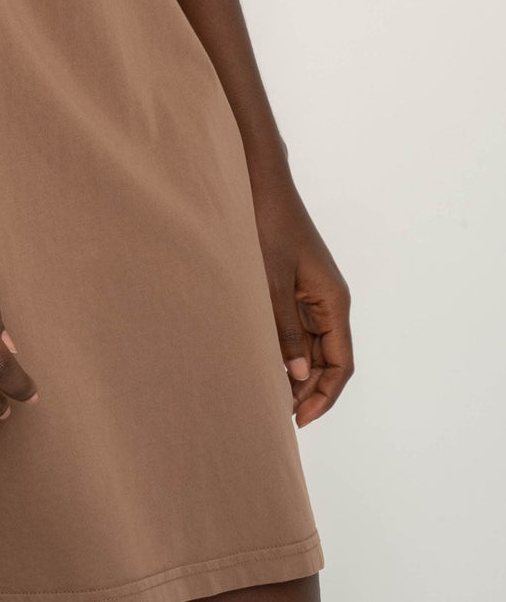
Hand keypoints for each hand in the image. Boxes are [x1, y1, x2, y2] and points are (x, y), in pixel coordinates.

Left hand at [250, 168, 353, 427]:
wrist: (260, 184)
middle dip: (307, 390)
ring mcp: (312, 296)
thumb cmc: (267, 225)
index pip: (341, 363)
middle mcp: (329, 302)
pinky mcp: (295, 288)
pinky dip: (285, 350)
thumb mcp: (271, 281)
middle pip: (327, 360)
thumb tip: (295, 375)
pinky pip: (296, 329)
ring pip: (311, 348)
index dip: (324, 394)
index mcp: (333, 302)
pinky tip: (264, 364)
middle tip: (278, 415)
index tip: (299, 418)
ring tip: (269, 397)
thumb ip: (283, 328)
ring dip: (295, 372)